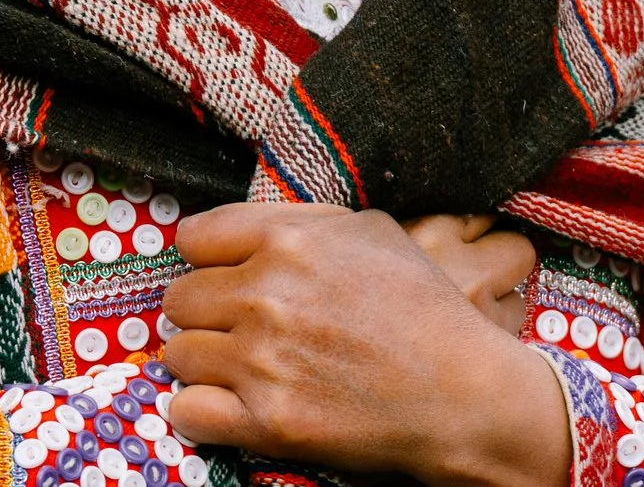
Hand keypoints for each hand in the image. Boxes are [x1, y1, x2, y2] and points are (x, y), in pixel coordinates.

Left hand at [161, 203, 570, 486]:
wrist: (463, 393)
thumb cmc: (422, 307)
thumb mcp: (370, 230)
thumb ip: (298, 222)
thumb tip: (238, 230)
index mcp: (288, 240)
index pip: (194, 238)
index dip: (206, 257)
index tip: (221, 274)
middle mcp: (267, 296)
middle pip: (180, 297)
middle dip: (205, 311)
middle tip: (237, 326)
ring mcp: (263, 361)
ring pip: (179, 352)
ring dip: (203, 359)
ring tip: (239, 365)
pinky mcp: (268, 421)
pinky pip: (187, 410)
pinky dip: (199, 409)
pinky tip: (227, 402)